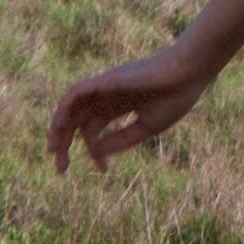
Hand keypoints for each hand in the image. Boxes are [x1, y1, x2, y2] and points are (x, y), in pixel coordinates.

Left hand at [45, 41, 217, 176]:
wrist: (189, 74)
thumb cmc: (175, 98)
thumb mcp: (147, 127)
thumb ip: (121, 140)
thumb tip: (95, 151)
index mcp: (119, 106)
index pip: (95, 129)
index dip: (94, 152)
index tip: (103, 170)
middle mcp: (108, 97)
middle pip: (77, 120)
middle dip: (65, 142)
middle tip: (60, 168)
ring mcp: (105, 87)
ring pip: (71, 106)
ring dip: (58, 128)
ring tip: (53, 152)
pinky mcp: (107, 80)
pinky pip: (77, 92)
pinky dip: (65, 107)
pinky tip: (61, 126)